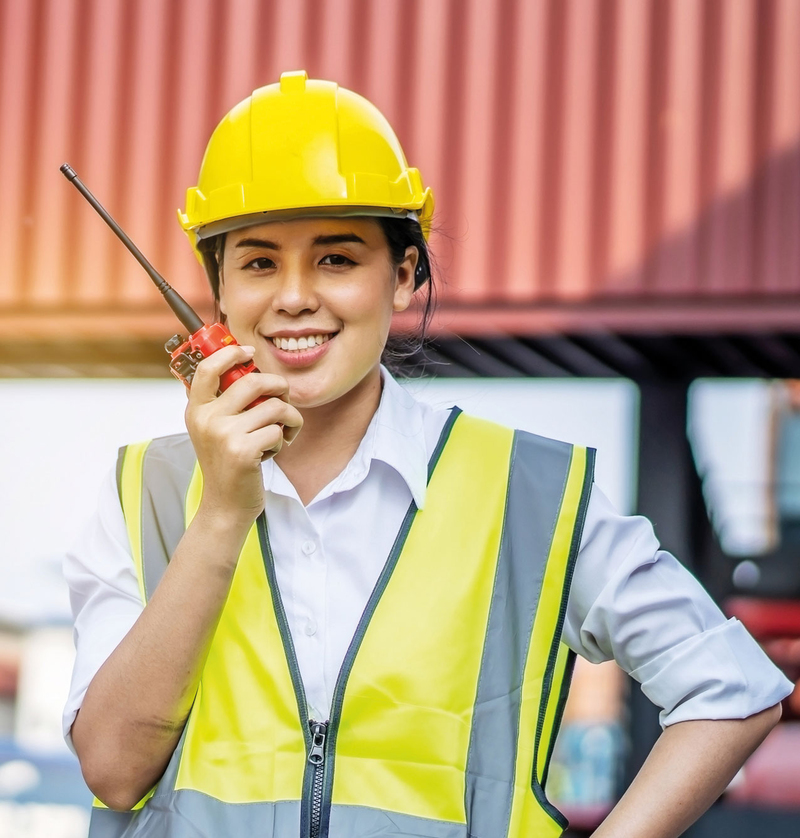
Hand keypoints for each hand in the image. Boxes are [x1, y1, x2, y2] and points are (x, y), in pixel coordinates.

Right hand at [185, 345, 302, 525]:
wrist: (225, 506)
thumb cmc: (228, 464)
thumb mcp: (214, 430)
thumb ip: (223, 401)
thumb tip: (246, 365)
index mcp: (196, 410)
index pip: (207, 368)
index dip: (231, 353)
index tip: (250, 352)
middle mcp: (206, 419)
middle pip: (253, 381)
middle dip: (279, 386)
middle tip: (284, 398)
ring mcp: (223, 434)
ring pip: (274, 407)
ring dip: (289, 419)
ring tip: (282, 433)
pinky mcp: (243, 450)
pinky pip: (278, 430)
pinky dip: (283, 440)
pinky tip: (272, 452)